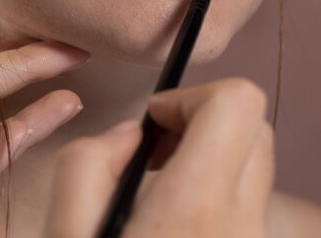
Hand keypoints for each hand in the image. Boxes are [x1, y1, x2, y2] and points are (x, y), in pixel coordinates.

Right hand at [46, 78, 272, 237]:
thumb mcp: (64, 230)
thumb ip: (86, 163)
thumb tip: (127, 136)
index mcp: (194, 207)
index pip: (238, 103)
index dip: (191, 95)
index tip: (154, 122)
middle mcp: (240, 224)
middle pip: (255, 126)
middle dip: (202, 121)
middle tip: (155, 152)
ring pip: (255, 167)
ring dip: (210, 158)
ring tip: (158, 193)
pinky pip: (248, 205)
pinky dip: (216, 195)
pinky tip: (173, 227)